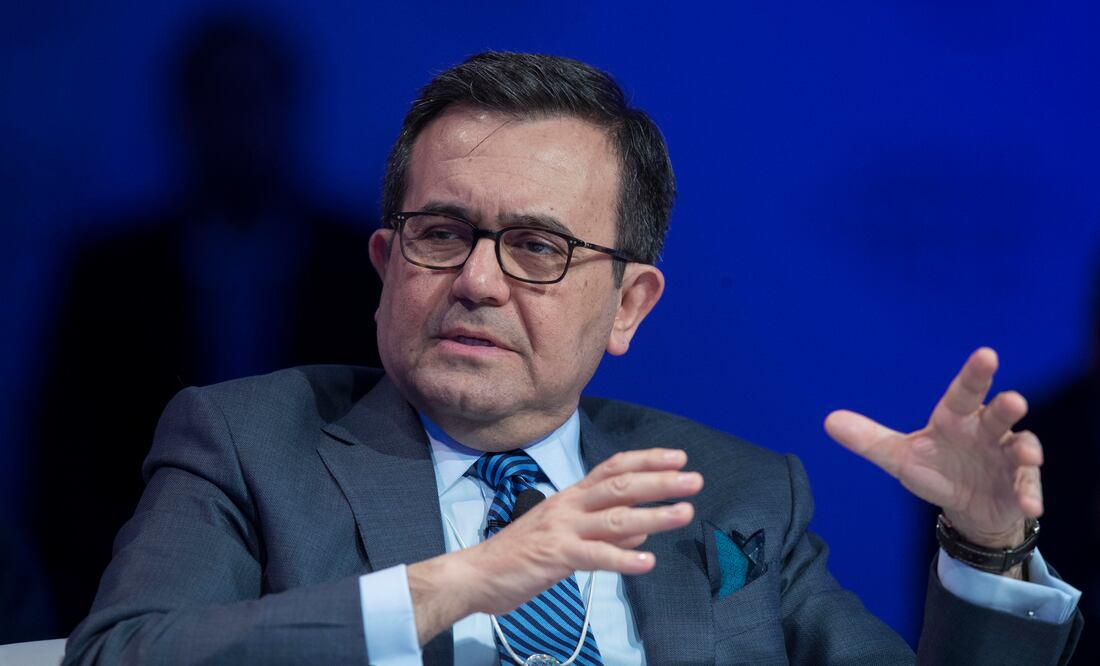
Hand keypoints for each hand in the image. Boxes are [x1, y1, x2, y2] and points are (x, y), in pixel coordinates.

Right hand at [406, 448, 702, 643]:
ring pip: (614, 518)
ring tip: (684, 512)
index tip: (678, 457)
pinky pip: (594, 556)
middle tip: (694, 479)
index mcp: (571, 496)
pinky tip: (647, 563)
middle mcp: (568, 505)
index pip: (613, 468)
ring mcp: (562, 529)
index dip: (646, 460)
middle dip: (659, 481)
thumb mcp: (566, 537)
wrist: (477, 574)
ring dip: (653, 515)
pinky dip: (623, 559)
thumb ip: (604, 533)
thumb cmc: (522, 554)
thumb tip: (641, 533)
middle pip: (620, 486)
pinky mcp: (555, 556)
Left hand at [824, 348, 1042, 553]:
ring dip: (1026, 450)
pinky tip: (1028, 505)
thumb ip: (869, 439)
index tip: (987, 354)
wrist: (965, 506)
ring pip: (1021, 446)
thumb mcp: (898, 457)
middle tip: (1014, 401)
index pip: (964, 392)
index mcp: (956, 419)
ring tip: (1028, 456)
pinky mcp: (1020, 485)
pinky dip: (1030, 495)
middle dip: (1007, 407)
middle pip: (998, 415)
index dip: (975, 374)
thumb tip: (828, 421)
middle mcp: (986, 432)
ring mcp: (1007, 458)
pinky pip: (1027, 487)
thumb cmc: (936, 469)